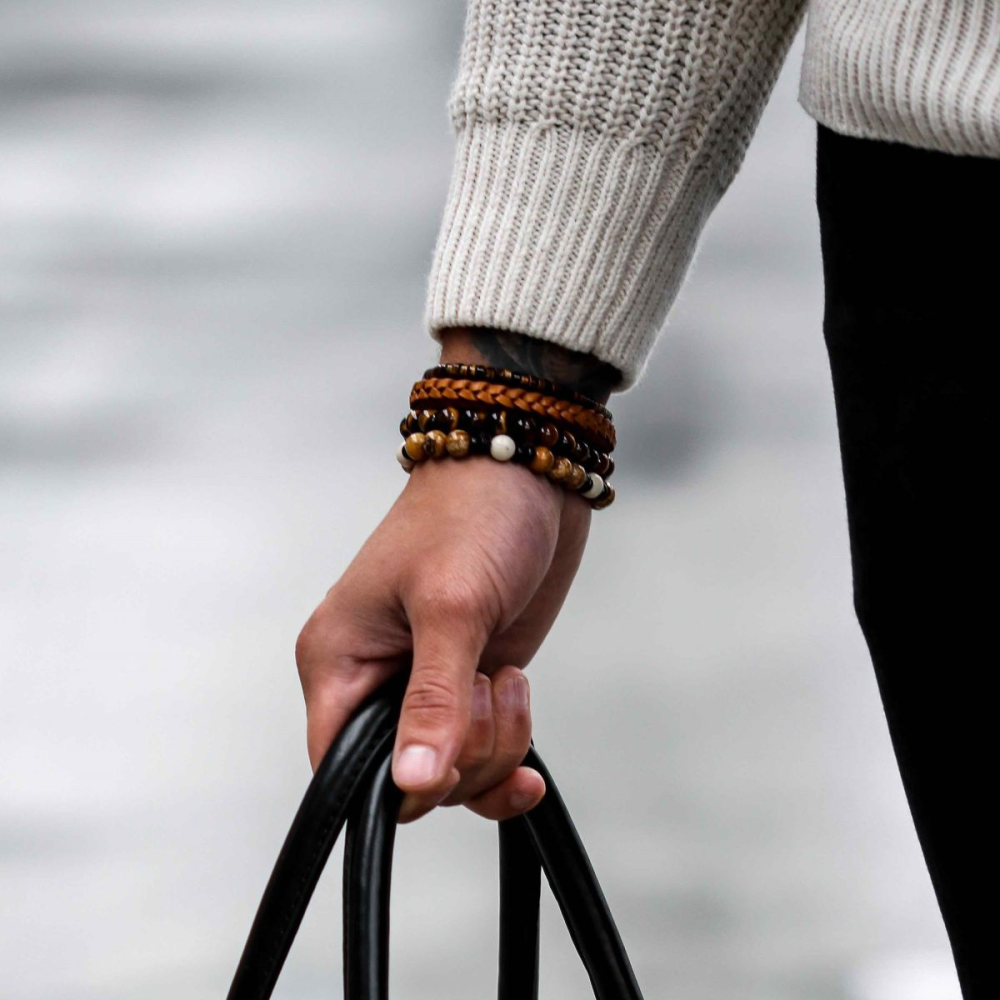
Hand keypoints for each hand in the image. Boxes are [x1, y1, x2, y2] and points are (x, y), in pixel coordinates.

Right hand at [295, 455, 590, 821]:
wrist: (529, 476)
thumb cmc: (472, 515)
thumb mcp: (452, 606)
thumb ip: (434, 700)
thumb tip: (413, 783)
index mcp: (340, 659)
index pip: (336, 765)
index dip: (393, 782)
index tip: (444, 758)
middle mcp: (375, 678)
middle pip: (404, 778)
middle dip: (460, 755)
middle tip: (485, 683)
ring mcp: (427, 684)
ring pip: (450, 773)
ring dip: (493, 746)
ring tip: (506, 677)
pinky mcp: (470, 684)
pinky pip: (480, 756)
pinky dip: (507, 757)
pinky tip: (528, 750)